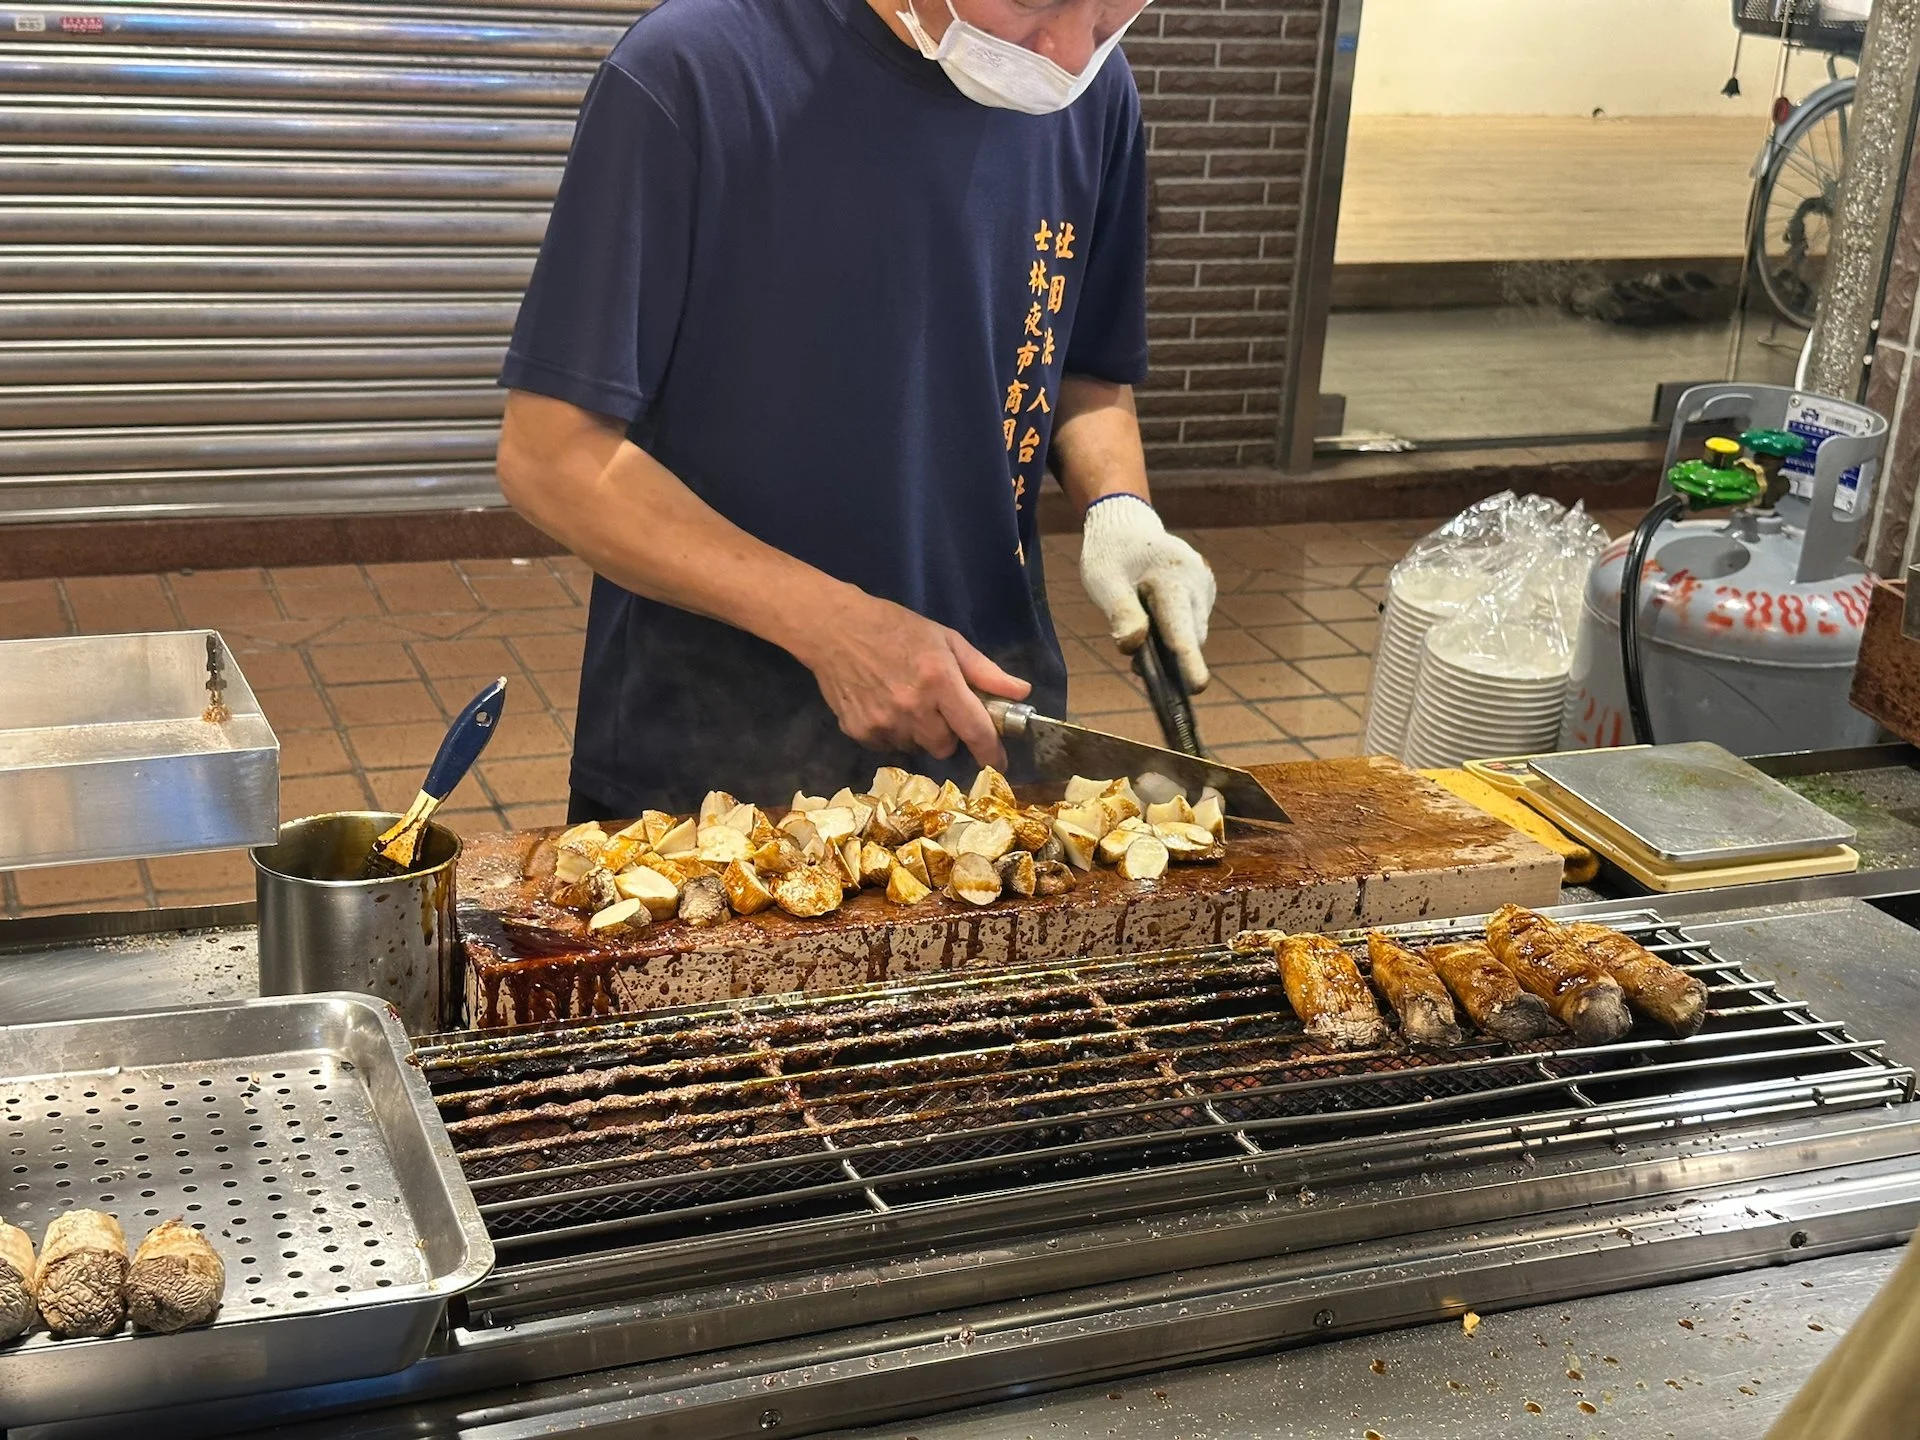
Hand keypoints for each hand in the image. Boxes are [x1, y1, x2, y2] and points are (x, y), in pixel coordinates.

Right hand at [789, 589, 1031, 769]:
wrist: (834, 628)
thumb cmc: (895, 628)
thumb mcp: (946, 639)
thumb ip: (985, 671)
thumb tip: (1022, 693)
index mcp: (939, 680)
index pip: (975, 730)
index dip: (991, 752)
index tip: (999, 763)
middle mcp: (913, 707)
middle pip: (945, 747)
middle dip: (948, 734)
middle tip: (937, 709)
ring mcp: (883, 722)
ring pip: (916, 748)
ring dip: (919, 734)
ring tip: (906, 702)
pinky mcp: (859, 731)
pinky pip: (889, 747)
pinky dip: (893, 733)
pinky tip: (884, 706)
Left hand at [1078, 494, 1216, 690]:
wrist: (1127, 526)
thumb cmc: (1112, 554)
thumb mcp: (1104, 580)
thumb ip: (1120, 611)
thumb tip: (1132, 647)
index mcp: (1171, 576)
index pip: (1180, 625)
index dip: (1187, 659)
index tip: (1197, 685)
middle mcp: (1197, 581)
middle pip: (1191, 636)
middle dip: (1171, 659)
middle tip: (1136, 666)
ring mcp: (1204, 586)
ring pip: (1192, 632)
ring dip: (1170, 645)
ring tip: (1137, 631)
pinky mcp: (1204, 592)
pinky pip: (1192, 623)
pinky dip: (1174, 632)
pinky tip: (1152, 620)